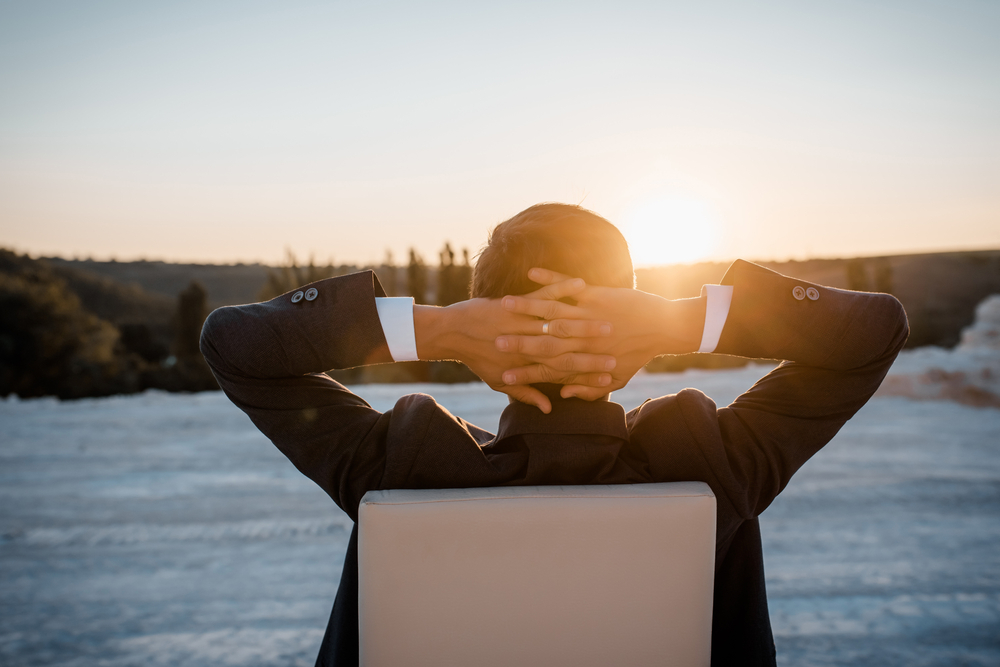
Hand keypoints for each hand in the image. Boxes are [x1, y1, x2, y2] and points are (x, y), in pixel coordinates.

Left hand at [414, 277, 616, 412]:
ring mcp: (524, 320)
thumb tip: (548, 408)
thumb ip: (526, 394)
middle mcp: (529, 342)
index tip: (610, 374)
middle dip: (595, 347)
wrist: (452, 333)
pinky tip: (580, 282)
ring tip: (609, 317)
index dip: (589, 373)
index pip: (564, 370)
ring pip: (559, 320)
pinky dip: (561, 287)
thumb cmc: (477, 358)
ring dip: (585, 318)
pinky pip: (544, 293)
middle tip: (618, 349)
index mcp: (528, 363)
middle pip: (568, 346)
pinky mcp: (518, 303)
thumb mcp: (500, 381)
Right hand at [495, 268, 705, 399]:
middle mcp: (583, 339)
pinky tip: (531, 272)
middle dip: (516, 343)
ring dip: (525, 308)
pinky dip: (549, 278)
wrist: (666, 327)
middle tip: (494, 343)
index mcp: (586, 360)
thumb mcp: (617, 379)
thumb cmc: (639, 353)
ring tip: (502, 305)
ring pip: (551, 313)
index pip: (549, 370)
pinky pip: (567, 286)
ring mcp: (588, 314)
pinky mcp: (595, 294)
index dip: (525, 375)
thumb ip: (589, 390)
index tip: (503, 376)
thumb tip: (563, 397)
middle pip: (543, 342)